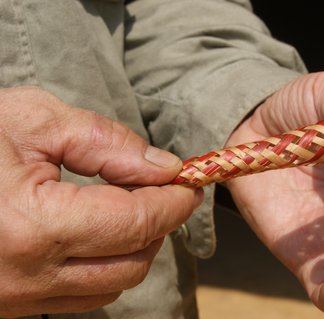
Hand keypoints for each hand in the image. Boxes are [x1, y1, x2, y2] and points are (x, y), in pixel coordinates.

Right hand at [0, 87, 201, 316]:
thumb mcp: (32, 120)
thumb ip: (106, 143)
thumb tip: (162, 168)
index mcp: (32, 226)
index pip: (136, 223)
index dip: (174, 202)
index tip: (189, 183)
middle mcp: (25, 277)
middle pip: (132, 263)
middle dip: (160, 225)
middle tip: (165, 192)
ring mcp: (14, 299)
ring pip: (111, 287)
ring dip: (136, 248)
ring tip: (134, 209)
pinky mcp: (9, 303)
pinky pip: (79, 297)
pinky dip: (105, 267)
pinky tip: (101, 234)